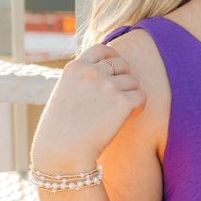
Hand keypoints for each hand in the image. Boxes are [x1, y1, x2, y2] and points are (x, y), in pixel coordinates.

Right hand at [30, 44, 146, 173]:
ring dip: (130, 95)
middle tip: (119, 96)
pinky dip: (139, 106)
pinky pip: (141, 97)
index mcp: (74, 68)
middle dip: (124, 78)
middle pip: (121, 64)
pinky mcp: (122, 102)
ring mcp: (107, 85)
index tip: (117, 68)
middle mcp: (91, 72)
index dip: (113, 56)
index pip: (101, 49)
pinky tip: (129, 117)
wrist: (62, 151)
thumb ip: (80, 83)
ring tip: (120, 112)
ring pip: (133, 81)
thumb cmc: (59, 132)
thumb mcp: (64, 96)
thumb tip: (102, 78)